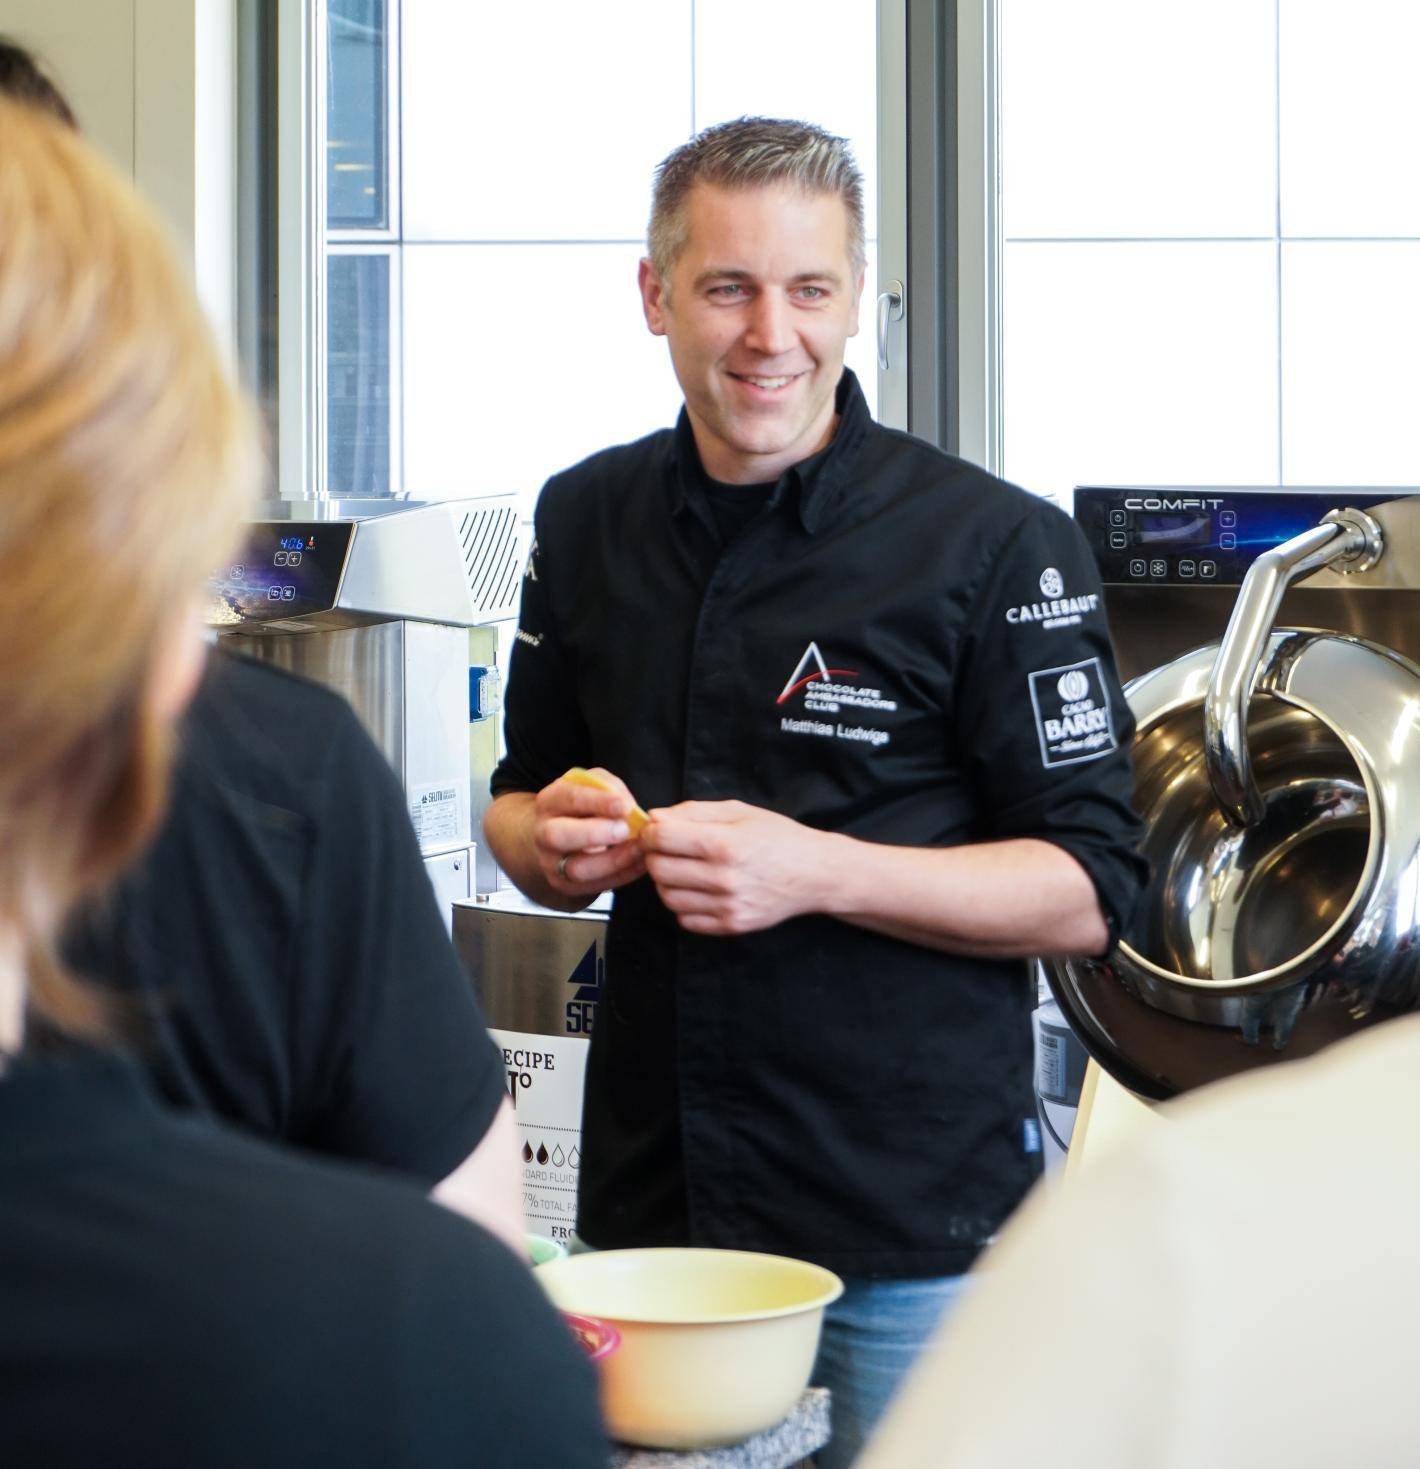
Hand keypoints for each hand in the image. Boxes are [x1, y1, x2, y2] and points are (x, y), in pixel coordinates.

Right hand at [534, 768, 646, 897]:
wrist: (562, 834)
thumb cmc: (583, 806)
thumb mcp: (593, 787)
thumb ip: (609, 788)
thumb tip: (628, 807)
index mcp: (550, 801)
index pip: (569, 798)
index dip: (598, 802)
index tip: (625, 806)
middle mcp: (543, 833)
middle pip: (558, 836)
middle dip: (594, 834)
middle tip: (624, 830)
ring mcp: (551, 863)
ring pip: (577, 869)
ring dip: (613, 860)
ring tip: (639, 849)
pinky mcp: (564, 885)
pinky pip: (593, 886)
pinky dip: (621, 876)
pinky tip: (639, 863)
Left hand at [640, 800, 835, 934]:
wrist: (815, 873)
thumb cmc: (778, 836)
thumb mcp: (739, 811)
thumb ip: (694, 812)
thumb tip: (654, 818)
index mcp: (725, 844)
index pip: (662, 838)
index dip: (651, 831)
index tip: (657, 830)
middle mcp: (725, 878)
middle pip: (658, 869)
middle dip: (654, 856)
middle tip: (667, 849)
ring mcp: (728, 906)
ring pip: (668, 897)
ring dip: (667, 881)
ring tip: (684, 869)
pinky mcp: (732, 926)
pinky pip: (686, 919)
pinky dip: (684, 904)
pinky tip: (699, 889)